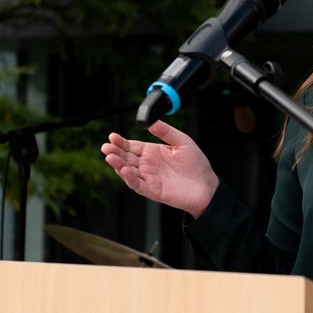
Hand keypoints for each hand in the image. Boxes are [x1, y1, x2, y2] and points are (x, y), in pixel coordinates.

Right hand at [100, 121, 219, 217]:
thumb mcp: (182, 141)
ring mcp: (149, 178)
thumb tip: (150, 122)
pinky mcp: (153, 190)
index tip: (112, 136)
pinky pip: (138, 185)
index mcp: (152, 152)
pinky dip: (130, 178)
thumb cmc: (196, 164)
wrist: (207, 185)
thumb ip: (166, 131)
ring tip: (110, 157)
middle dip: (115, 152)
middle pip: (126, 158)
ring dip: (118, 165)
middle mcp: (147, 165)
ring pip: (128, 172)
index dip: (121, 142)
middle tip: (106, 147)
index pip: (131, 146)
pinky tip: (124, 170)